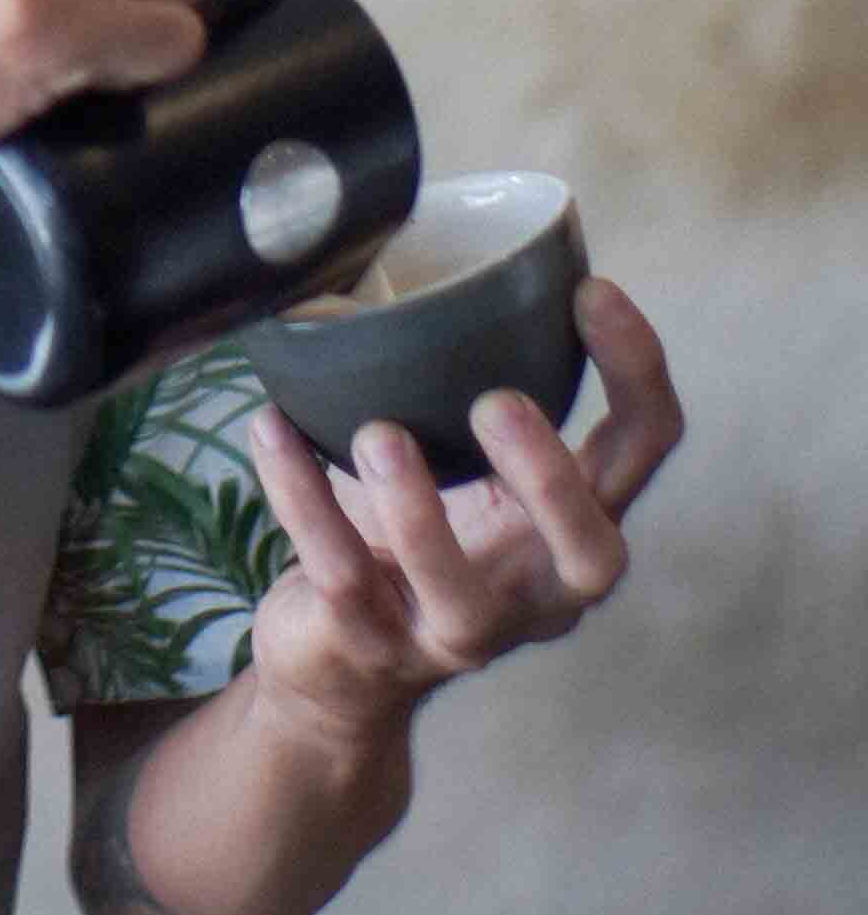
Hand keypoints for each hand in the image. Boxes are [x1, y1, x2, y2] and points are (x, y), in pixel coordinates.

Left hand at [241, 276, 682, 748]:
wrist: (337, 675)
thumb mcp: (461, 467)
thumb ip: (467, 387)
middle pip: (592, 555)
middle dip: (550, 480)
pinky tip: (271, 428)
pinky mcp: (372, 651)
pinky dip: (302, 499)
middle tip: (496, 400)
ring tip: (375, 433)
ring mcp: (456, 635)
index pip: (645, 449)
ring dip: (419, 511)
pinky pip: (342, 580)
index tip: (591, 291)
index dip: (635, 371)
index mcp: (570, 525)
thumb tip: (419, 239)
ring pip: (462, 596)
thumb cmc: (408, 539)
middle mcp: (537, 592)